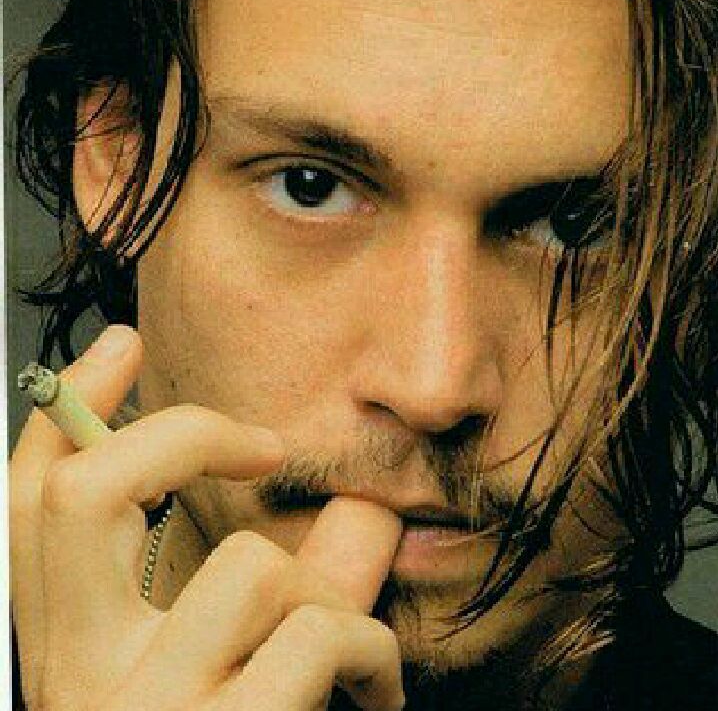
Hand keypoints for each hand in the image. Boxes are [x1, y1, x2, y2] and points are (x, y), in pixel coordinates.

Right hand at [10, 326, 404, 710]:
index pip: (27, 509)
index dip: (63, 416)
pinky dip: (371, 646)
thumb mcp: (251, 673)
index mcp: (70, 655)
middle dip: (181, 437)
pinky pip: (314, 631)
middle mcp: (77, 681)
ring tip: (347, 649)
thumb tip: (364, 505)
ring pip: (245, 563)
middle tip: (262, 443)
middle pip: (79, 499)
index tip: (119, 346)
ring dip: (324, 590)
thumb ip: (305, 586)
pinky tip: (377, 692)